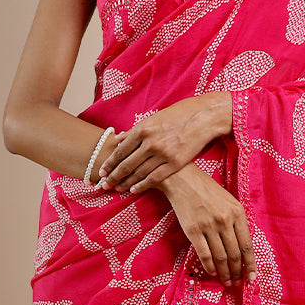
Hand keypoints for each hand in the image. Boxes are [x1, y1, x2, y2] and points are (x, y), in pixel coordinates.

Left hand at [97, 92, 232, 193]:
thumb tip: (118, 137)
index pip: (121, 150)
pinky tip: (134, 190)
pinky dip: (142, 185)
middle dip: (113, 176)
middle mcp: (150, 142)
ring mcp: (163, 154)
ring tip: (116, 188)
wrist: (203, 117)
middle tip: (103, 185)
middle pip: (126, 164)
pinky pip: (154, 178)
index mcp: (143, 129)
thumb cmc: (178, 114)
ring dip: (125, 182)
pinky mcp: (175, 163)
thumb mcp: (154, 118)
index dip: (109, 163)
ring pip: (139, 173)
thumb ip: (135, 130)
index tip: (101, 172)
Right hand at [161, 163, 256, 285]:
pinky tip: (212, 272)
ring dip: (224, 273)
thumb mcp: (229, 201)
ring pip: (221, 257)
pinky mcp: (193, 230)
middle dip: (237, 272)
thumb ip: (237, 221)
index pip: (247, 245)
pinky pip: (204, 254)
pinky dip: (209, 266)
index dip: (250, 265)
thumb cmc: (208, 190)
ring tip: (226, 281)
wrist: (183, 179)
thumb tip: (242, 247)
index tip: (253, 278)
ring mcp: (208, 226)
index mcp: (238, 213)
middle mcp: (225, 220)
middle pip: (235, 254)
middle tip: (237, 283)